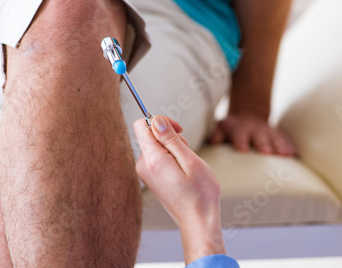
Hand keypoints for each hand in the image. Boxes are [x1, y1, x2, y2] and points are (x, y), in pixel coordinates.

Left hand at [134, 116, 225, 264]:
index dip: (161, 121)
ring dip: (173, 149)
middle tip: (187, 155)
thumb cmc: (200, 194)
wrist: (197, 221)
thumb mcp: (190, 160)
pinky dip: (171, 159)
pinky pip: (158, 157)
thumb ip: (171, 139)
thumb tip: (156, 120)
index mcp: (153, 160)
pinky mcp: (150, 177)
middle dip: (171, 138)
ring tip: (187, 167)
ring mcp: (145, 173)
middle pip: (150, 135)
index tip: (178, 130)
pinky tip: (182, 173)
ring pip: (156, 146)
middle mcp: (143, 165)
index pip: (142, 126)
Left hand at [209, 113, 296, 155]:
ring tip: (285, 154)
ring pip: (275, 138)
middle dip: (263, 144)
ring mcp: (267, 132)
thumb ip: (217, 134)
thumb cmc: (231, 128)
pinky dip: (289, 146)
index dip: (240, 141)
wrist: (248, 115)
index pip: (239, 135)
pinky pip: (284, 139)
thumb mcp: (222, 127)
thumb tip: (213, 140)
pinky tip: (293, 154)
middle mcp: (255, 130)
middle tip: (267, 152)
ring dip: (280, 146)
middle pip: (259, 137)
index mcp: (239, 129)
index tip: (243, 149)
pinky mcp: (277, 134)